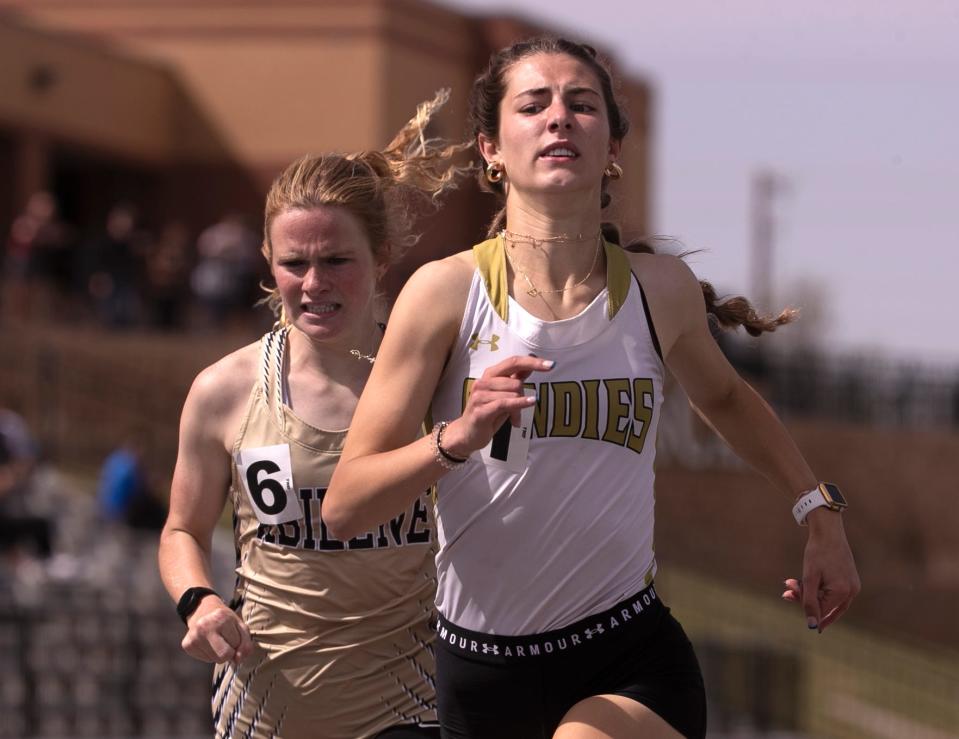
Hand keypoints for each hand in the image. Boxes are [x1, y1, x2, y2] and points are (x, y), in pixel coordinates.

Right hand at [181, 596, 253, 664]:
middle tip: (226, 641)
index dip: (237, 643)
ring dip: (219, 653)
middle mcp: (204, 626)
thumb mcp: (240, 625)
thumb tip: (238, 660)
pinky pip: (205, 659)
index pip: (235, 645)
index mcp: (221, 618)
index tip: (232, 634)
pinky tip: (208, 642)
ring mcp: (193, 636)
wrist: (203, 610)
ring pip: (214, 659)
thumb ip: (245, 643)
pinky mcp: (187, 644)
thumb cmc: (225, 620)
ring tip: (216, 640)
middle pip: (223, 656)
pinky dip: (210, 654)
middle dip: (229, 652)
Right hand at [442, 355, 553, 455]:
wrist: (467, 434)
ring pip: (512, 393)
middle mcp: (483, 381)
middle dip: (523, 395)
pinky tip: (528, 405)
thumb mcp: (504, 395)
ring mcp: (480, 395)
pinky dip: (519, 404)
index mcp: (490, 375)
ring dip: (518, 408)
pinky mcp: (481, 410)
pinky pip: (505, 403)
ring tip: (514, 419)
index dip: (532, 362)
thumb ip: (515, 380)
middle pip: (516, 381)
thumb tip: (531, 364)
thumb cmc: (488, 414)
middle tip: (521, 408)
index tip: (550, 364)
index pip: (513, 362)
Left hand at [782, 510, 859, 631]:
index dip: (803, 605)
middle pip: (825, 606)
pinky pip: (833, 592)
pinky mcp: (850, 580)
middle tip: (787, 588)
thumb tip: (812, 627)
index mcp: (843, 592)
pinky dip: (818, 588)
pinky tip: (803, 582)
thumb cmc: (817, 552)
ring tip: (792, 582)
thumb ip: (809, 602)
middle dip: (804, 598)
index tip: (787, 594)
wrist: (828, 531)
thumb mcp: (809, 577)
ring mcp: (853, 586)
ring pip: (828, 599)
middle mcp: (852, 592)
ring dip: (809, 593)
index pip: (821, 611)